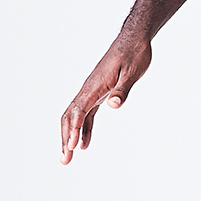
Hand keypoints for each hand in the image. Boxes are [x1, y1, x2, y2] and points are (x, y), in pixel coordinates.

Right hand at [60, 31, 151, 162]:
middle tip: (65, 160)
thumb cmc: (134, 54)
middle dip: (66, 139)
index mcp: (94, 86)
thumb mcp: (132, 72)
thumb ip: (122, 90)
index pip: (79, 111)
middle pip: (71, 117)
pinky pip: (87, 114)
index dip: (75, 130)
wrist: (134, 40)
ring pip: (75, 117)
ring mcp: (92, 91)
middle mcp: (88, 89)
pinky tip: (85, 144)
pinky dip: (84, 129)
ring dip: (71, 136)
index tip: (73, 147)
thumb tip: (113, 105)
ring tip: (69, 157)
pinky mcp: (98, 92)